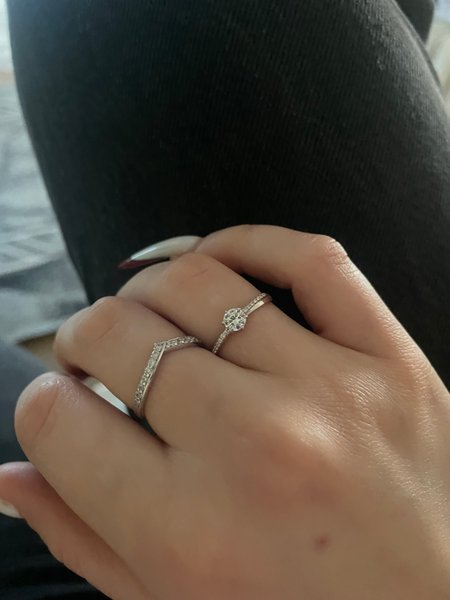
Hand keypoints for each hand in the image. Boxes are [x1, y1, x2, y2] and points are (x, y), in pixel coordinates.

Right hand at [1, 225, 448, 599]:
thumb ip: (85, 540)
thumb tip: (12, 477)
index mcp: (187, 535)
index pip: (59, 423)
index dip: (44, 407)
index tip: (61, 406)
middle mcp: (253, 449)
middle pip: (116, 336)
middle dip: (83, 341)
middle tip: (94, 355)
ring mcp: (329, 392)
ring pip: (196, 283)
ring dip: (146, 290)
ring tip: (148, 313)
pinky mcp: (391, 361)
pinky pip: (308, 258)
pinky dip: (247, 242)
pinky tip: (220, 263)